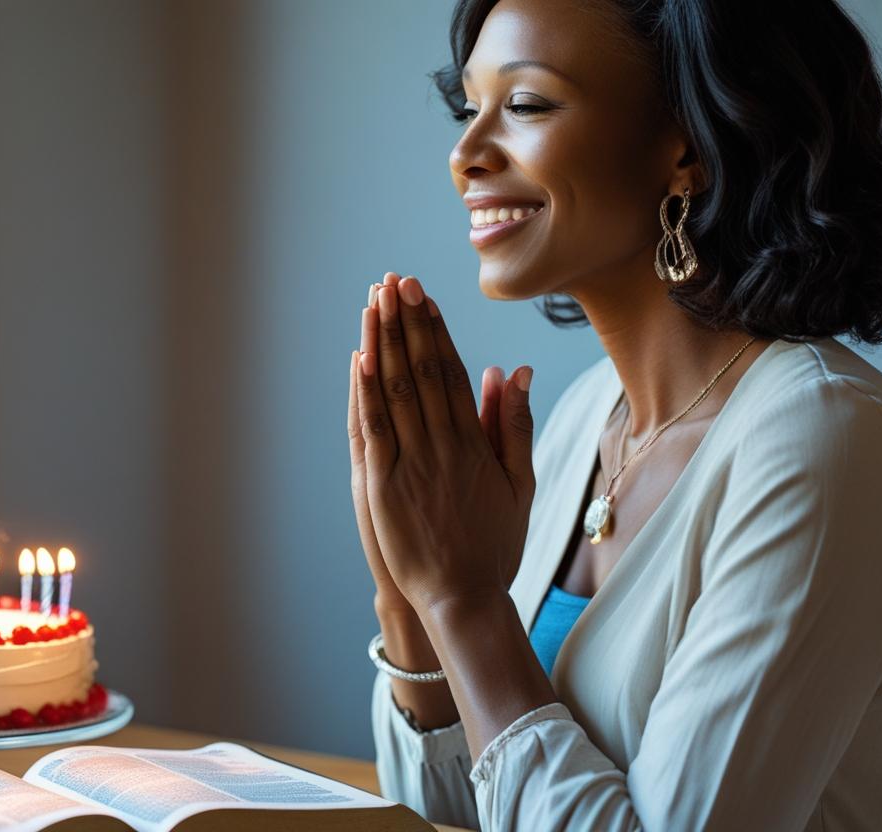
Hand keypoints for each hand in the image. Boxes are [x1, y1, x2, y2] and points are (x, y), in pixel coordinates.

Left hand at [353, 274, 535, 610]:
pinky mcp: (384, 487)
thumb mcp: (521, 484)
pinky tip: (360, 360)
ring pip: (396, 393)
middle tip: (396, 281)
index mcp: (475, 444)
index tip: (424, 297)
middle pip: (422, 372)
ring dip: (383, 344)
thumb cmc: (494, 544)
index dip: (436, 332)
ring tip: (375, 303)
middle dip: (407, 323)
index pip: (452, 373)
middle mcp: (443, 446)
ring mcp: (412, 465)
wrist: (463, 598)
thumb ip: (513, 425)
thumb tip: (511, 371)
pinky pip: (375, 430)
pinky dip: (367, 393)